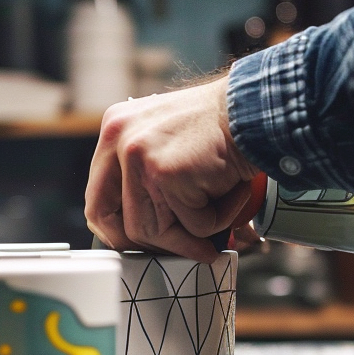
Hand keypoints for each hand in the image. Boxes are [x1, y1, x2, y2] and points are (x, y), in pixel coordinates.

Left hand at [85, 76, 259, 261]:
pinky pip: (194, 226)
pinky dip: (222, 218)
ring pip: (155, 231)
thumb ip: (145, 177)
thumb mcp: (166, 141)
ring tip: (222, 206)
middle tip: (186, 246)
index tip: (140, 244)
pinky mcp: (166, 175)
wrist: (255, 107)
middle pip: (119, 223)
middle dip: (155, 244)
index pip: (98, 200)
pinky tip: (233, 191)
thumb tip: (145, 233)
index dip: (117, 232)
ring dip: (195, 232)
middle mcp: (118, 141)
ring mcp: (139, 158)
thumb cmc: (221, 125)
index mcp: (114, 132)